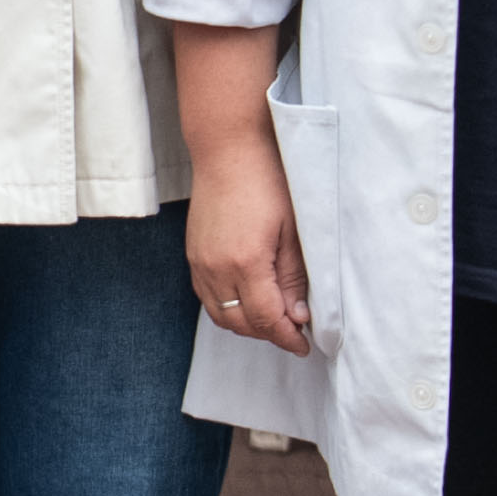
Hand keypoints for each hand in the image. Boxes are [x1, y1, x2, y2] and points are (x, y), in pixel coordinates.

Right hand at [186, 125, 312, 353]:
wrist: (228, 150)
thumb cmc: (267, 181)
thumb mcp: (292, 230)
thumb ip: (295, 277)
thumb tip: (299, 315)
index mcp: (246, 262)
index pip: (266, 319)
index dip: (287, 337)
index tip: (304, 345)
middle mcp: (216, 269)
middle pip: (241, 324)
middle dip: (269, 334)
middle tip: (294, 333)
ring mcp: (199, 263)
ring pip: (221, 316)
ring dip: (248, 325)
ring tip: (273, 319)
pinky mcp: (192, 256)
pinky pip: (207, 298)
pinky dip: (228, 310)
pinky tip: (248, 302)